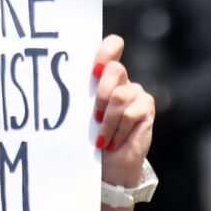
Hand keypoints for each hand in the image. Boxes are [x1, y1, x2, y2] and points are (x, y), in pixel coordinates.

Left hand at [93, 34, 154, 187]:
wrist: (108, 165)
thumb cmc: (89, 136)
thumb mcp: (82, 113)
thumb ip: (82, 95)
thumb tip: (63, 83)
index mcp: (103, 74)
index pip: (113, 46)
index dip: (105, 52)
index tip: (92, 72)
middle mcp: (122, 79)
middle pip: (115, 69)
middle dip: (101, 94)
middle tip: (93, 116)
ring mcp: (136, 92)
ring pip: (120, 95)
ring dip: (107, 121)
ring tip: (101, 138)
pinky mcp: (146, 107)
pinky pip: (131, 113)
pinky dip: (118, 130)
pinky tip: (113, 142)